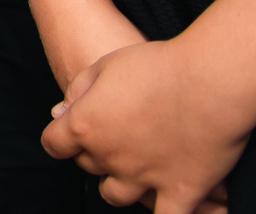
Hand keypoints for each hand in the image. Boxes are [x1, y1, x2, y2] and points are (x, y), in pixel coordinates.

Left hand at [44, 38, 248, 210]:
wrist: (210, 81)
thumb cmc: (157, 66)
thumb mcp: (105, 65)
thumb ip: (78, 91)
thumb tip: (59, 114)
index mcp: (85, 125)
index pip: (54, 144)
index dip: (61, 138)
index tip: (72, 132)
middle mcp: (109, 156)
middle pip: (88, 165)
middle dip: (95, 152)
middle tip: (117, 134)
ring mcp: (144, 177)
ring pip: (116, 195)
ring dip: (119, 183)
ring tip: (136, 166)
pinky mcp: (181, 191)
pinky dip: (163, 211)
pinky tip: (165, 199)